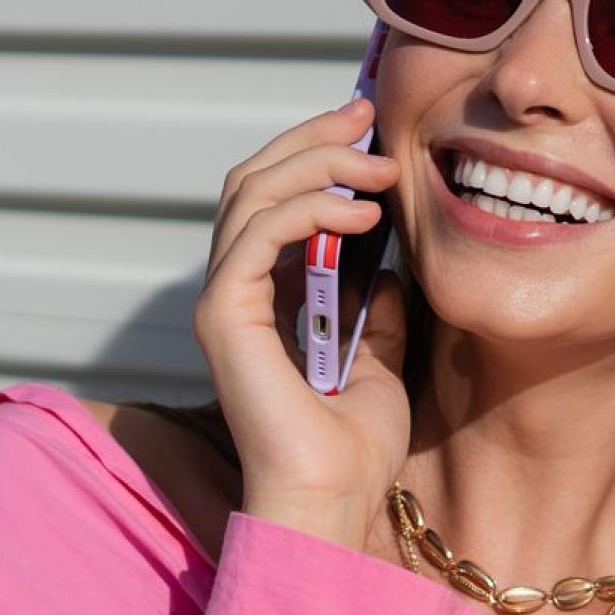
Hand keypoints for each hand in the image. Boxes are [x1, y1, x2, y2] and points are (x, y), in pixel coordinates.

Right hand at [191, 99, 410, 541]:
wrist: (337, 499)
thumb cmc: (355, 448)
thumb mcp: (382, 356)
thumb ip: (377, 305)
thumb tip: (390, 260)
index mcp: (266, 297)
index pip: (274, 198)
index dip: (315, 152)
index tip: (368, 125)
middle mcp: (235, 291)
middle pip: (253, 180)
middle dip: (312, 138)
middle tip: (367, 114)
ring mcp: (223, 302)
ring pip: (250, 195)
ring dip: (317, 166)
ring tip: (379, 169)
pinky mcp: (224, 318)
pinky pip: (255, 236)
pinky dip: (306, 209)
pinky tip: (360, 213)